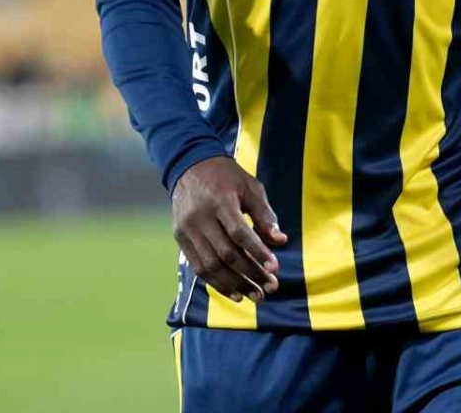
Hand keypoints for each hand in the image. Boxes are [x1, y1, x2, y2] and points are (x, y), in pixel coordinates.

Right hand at [172, 156, 287, 303]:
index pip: (239, 233)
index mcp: (220, 201)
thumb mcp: (251, 187)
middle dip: (249, 273)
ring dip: (234, 284)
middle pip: (225, 253)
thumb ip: (265, 215)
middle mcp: (200, 217)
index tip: (274, 268)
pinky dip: (216, 283)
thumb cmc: (227, 177)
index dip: (257, 252)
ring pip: (210, 265)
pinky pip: (198, 267)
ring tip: (255, 296)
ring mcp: (187, 229)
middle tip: (270, 287)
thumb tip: (280, 241)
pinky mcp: (180, 238)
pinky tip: (234, 292)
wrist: (190, 165)